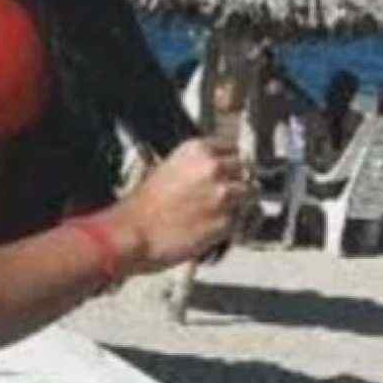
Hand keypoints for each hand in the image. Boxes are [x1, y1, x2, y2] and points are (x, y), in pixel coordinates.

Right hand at [109, 137, 251, 272]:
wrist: (131, 234)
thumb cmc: (142, 206)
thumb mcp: (167, 169)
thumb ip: (196, 166)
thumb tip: (219, 170)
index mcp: (198, 149)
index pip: (233, 148)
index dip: (229, 164)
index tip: (226, 174)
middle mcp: (213, 167)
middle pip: (246, 169)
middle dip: (237, 182)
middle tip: (224, 197)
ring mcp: (223, 194)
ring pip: (250, 193)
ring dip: (240, 203)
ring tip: (220, 214)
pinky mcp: (226, 221)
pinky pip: (242, 219)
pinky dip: (233, 226)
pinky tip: (214, 230)